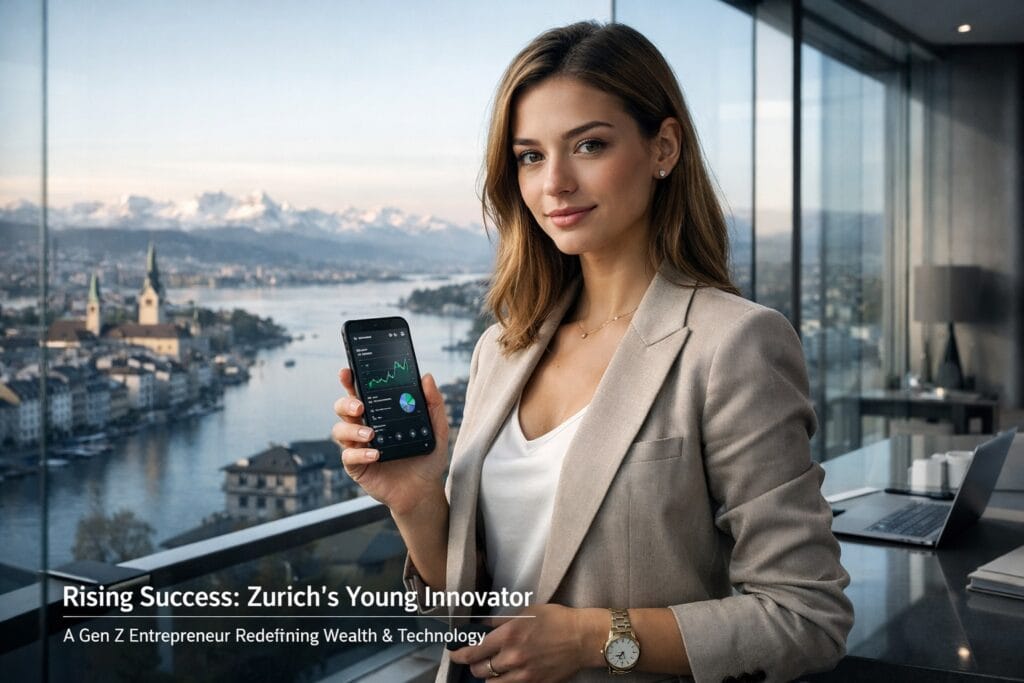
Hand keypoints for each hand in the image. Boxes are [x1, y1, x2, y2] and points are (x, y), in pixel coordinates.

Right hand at [331, 367, 448, 514]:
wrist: (424, 489)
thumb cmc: (427, 457)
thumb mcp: (437, 429)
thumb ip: (434, 403)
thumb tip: (426, 377)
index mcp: (380, 413)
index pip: (360, 392)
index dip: (350, 380)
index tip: (347, 372)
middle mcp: (365, 426)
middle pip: (343, 408)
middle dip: (346, 403)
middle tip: (360, 407)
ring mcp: (359, 447)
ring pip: (340, 431)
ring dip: (352, 430)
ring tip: (371, 434)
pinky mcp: (357, 466)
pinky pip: (348, 457)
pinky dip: (359, 454)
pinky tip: (376, 454)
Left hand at [449, 604, 598, 681]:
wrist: (583, 638)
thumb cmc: (557, 620)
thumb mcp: (527, 612)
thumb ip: (501, 620)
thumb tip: (483, 626)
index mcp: (509, 634)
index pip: (474, 650)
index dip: (459, 654)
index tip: (454, 653)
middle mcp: (513, 656)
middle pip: (479, 670)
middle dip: (474, 665)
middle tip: (475, 659)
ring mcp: (524, 674)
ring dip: (488, 676)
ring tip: (493, 668)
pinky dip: (504, 682)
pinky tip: (507, 675)